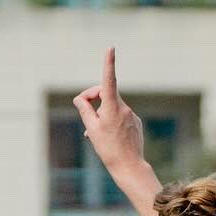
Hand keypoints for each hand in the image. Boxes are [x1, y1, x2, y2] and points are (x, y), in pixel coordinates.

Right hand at [72, 46, 143, 174]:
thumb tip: (80, 98)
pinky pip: (120, 117)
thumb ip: (84, 109)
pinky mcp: (135, 123)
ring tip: (94, 133)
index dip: (108, 63)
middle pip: (105, 93)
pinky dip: (111, 121)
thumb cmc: (108, 149)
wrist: (130, 167)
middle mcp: (124, 107)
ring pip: (111, 107)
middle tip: (82, 110)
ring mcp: (131, 115)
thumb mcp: (91, 128)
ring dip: (100, 114)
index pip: (108, 80)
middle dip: (92, 98)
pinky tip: (108, 137)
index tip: (110, 48)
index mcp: (112, 106)